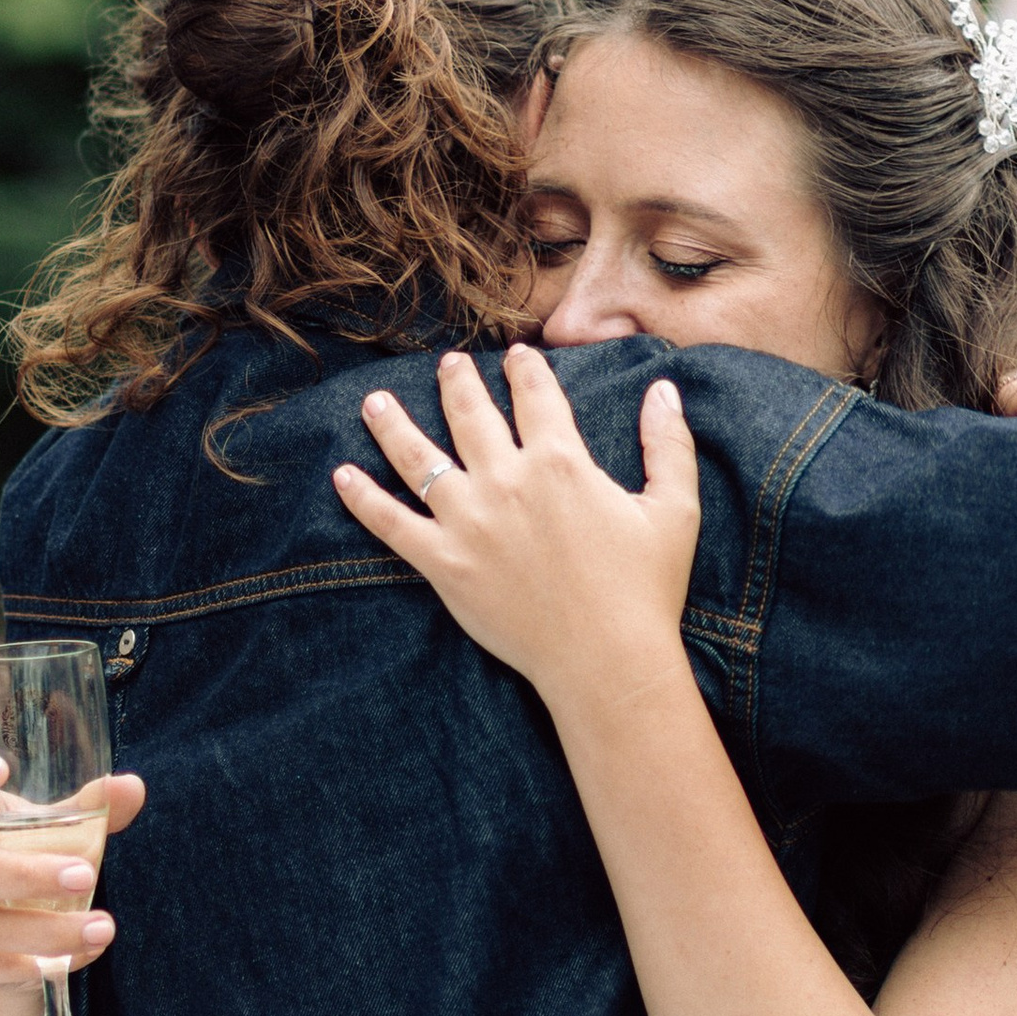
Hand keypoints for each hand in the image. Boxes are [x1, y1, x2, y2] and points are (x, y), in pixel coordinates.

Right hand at [0, 741, 144, 1001]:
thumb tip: (130, 788)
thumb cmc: (27, 868)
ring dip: (44, 929)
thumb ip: (90, 811)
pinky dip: (35, 965)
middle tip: (85, 877)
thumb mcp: (55, 834)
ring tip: (102, 928)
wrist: (3, 953)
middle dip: (23, 873)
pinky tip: (76, 958)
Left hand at [333, 344, 699, 704]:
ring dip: (392, 424)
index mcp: (560, 462)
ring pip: (418, 457)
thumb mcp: (674, 510)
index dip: (524, 369)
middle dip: (456, 381)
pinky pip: (392, 523)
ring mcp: (469, 522)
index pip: (535, 395)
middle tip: (447, 364)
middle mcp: (507, 481)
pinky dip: (363, 498)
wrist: (607, 660)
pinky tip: (342, 475)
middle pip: (470, 413)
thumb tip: (665, 390)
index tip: (515, 355)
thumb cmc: (645, 589)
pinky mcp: (444, 564)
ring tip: (374, 401)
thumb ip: (668, 444)